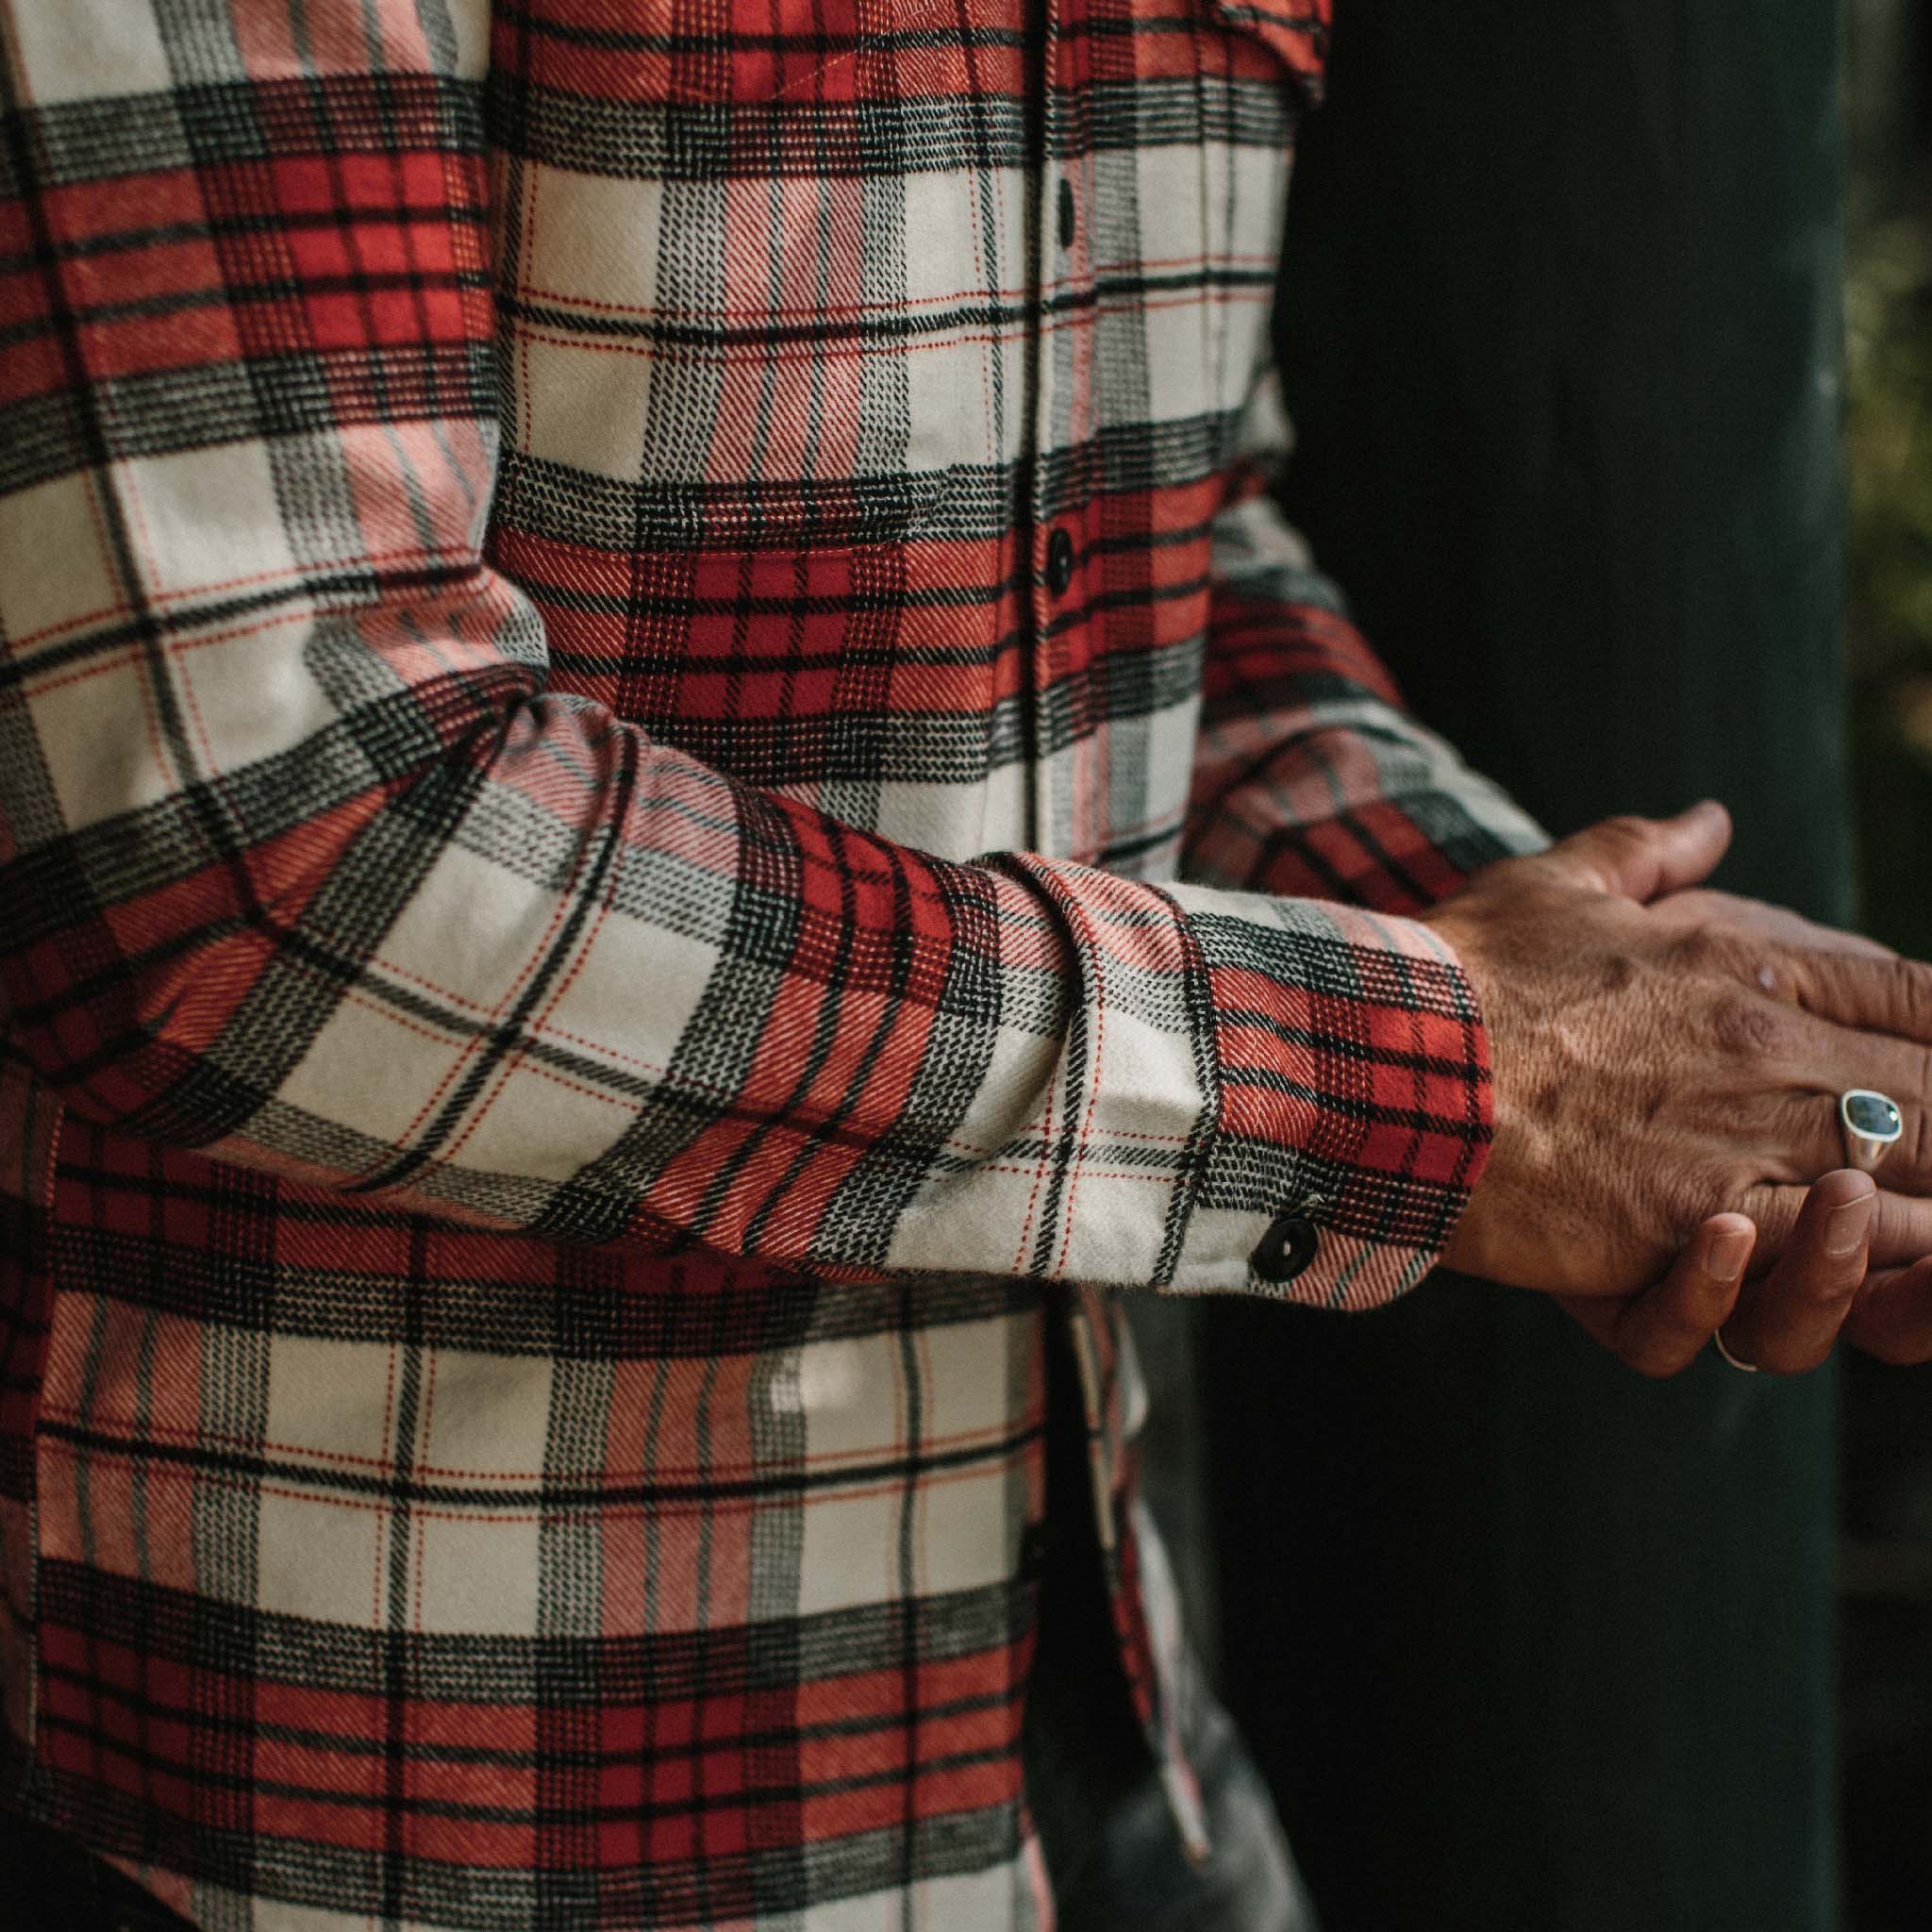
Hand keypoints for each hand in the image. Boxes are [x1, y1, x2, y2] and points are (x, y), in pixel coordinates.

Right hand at [1423, 805, 1931, 1365]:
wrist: (1381, 1058)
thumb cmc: (1456, 970)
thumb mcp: (1549, 881)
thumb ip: (1643, 848)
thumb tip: (1713, 818)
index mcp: (1746, 959)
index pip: (1914, 990)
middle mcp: (1768, 1045)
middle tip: (1931, 1146)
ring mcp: (1740, 1138)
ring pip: (1909, 1185)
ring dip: (1920, 1214)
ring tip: (1910, 1226)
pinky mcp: (1692, 1221)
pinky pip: (1824, 1261)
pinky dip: (1855, 1269)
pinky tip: (1848, 1265)